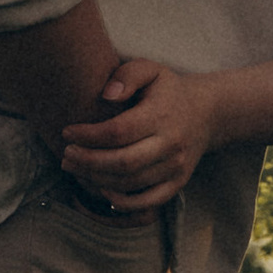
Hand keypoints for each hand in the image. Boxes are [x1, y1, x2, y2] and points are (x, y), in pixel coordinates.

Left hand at [59, 59, 226, 210]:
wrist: (207, 113)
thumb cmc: (168, 90)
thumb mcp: (150, 69)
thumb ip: (127, 75)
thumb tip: (106, 95)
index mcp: (161, 115)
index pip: (119, 131)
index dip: (88, 135)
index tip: (67, 132)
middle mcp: (171, 144)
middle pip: (123, 163)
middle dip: (88, 162)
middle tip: (65, 156)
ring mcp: (176, 168)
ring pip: (130, 184)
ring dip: (96, 180)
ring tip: (74, 168)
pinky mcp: (177, 184)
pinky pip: (147, 202)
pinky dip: (121, 202)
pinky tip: (100, 189)